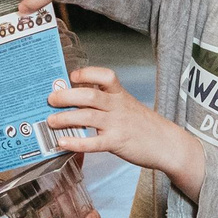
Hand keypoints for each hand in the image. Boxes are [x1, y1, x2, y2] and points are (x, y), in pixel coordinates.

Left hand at [46, 68, 207, 197]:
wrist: (167, 144)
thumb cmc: (144, 126)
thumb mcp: (128, 106)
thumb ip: (107, 102)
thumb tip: (77, 99)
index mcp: (120, 95)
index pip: (106, 76)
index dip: (88, 73)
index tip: (73, 75)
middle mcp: (118, 106)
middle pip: (90, 95)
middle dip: (67, 96)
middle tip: (50, 99)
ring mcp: (118, 124)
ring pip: (88, 116)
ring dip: (66, 117)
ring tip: (51, 121)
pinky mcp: (117, 142)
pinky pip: (94, 142)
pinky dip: (76, 142)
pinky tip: (63, 142)